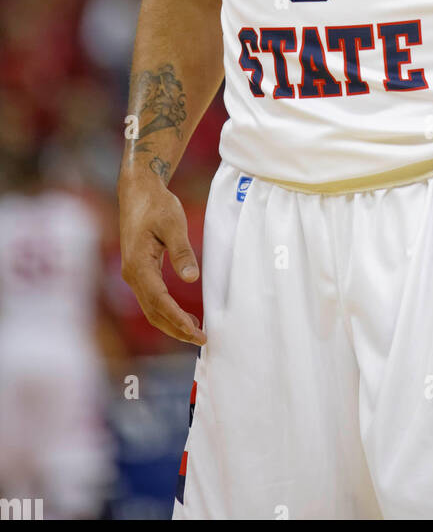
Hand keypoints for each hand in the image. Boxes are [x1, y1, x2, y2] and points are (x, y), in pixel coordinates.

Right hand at [119, 178, 205, 345]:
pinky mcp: (139, 270)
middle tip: (201, 340)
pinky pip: (152, 298)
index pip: (160, 302)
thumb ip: (182, 251)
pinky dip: (166, 311)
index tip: (196, 333)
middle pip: (153, 312)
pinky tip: (182, 315)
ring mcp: (134, 273)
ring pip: (151, 308)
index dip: (178, 320)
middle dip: (176, 329)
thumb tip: (191, 278)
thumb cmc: (156, 204)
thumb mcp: (173, 224)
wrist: (138, 190)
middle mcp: (132, 274)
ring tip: (194, 333)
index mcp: (139, 266)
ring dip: (171, 323)